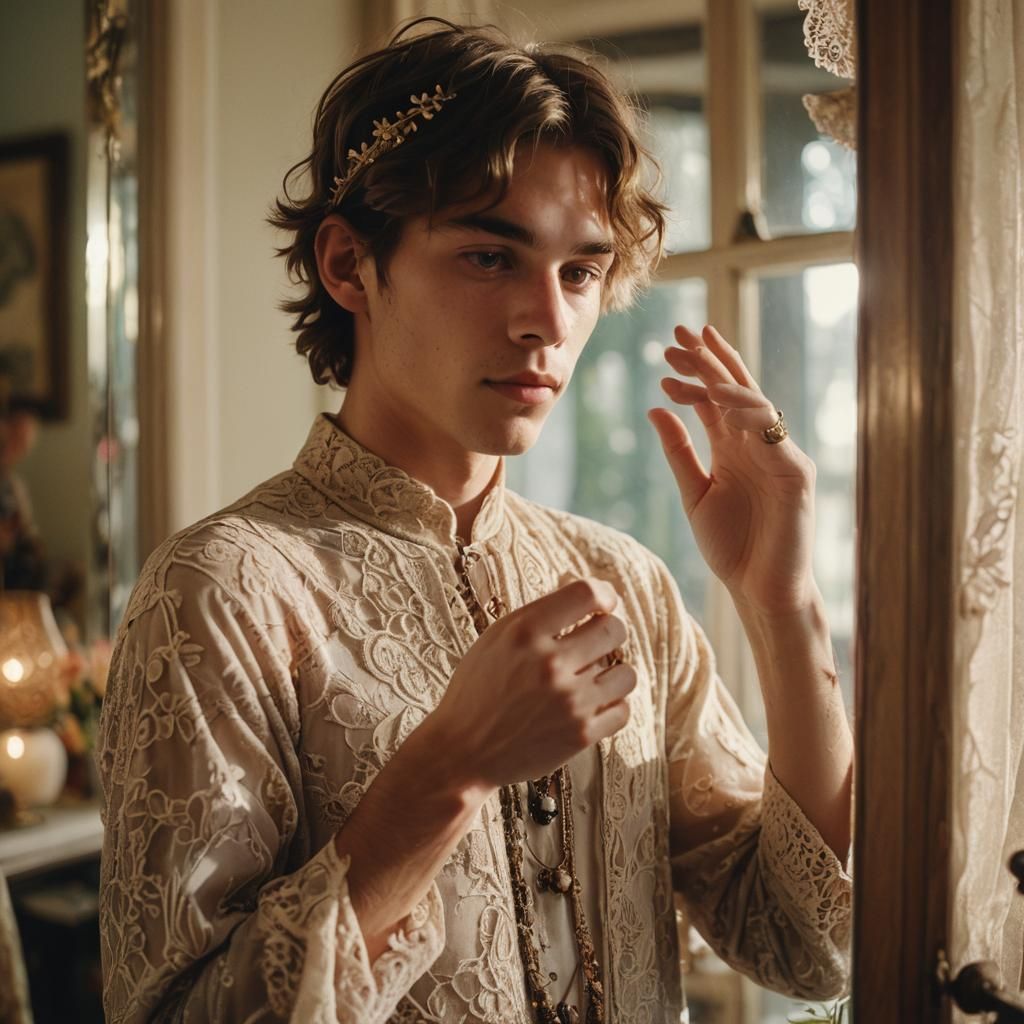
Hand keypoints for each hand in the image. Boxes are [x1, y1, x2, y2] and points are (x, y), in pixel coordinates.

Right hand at [427, 578, 636, 787]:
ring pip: (626, 673)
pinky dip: (610, 706)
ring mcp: (569, 701)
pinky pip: (622, 709)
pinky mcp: (580, 735)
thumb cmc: (478, 689)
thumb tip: (590, 596)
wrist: (462, 751)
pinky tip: (591, 704)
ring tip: (592, 677)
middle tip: (594, 642)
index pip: (587, 594)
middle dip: (608, 632)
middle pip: (614, 630)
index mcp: (525, 631)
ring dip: (613, 673)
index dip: (603, 595)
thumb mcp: (496, 638)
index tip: (603, 603)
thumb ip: (540, 615)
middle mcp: (550, 663)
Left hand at [648, 324, 817, 614]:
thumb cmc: (732, 548)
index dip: (695, 372)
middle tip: (678, 335)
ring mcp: (780, 454)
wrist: (759, 590)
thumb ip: (679, 452)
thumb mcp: (694, 493)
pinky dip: (749, 413)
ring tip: (690, 361)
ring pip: (754, 404)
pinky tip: (721, 401)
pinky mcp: (796, 472)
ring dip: (722, 380)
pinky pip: (773, 433)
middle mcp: (758, 444)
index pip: (715, 399)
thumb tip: (655, 409)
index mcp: (734, 448)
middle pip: (734, 391)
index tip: (664, 354)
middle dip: (708, 360)